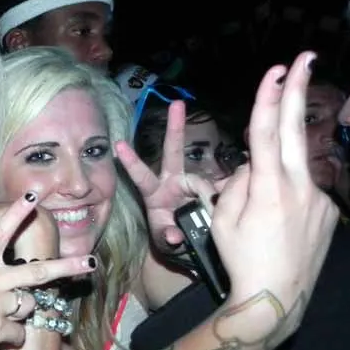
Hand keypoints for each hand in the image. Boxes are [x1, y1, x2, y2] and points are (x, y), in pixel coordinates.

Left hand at [115, 100, 217, 253]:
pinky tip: (231, 200)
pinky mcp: (212, 189)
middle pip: (173, 151)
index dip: (131, 162)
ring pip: (201, 182)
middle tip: (177, 103)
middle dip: (175, 127)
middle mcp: (173, 182)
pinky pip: (220, 189)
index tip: (118, 145)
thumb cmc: (171, 240)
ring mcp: (192, 184)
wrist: (194, 245)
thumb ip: (167, 238)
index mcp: (155, 194)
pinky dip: (226, 196)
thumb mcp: (166, 243)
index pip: (141, 176)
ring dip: (206, 197)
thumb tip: (174, 236)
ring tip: (208, 218)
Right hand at [211, 52, 338, 319]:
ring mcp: (318, 199)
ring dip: (278, 172)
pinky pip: (303, 192)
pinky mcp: (329, 212)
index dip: (269, 97)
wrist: (276, 299)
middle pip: (295, 128)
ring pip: (292, 169)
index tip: (276, 69)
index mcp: (267, 188)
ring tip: (264, 216)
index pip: (266, 131)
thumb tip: (253, 163)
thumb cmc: (240, 259)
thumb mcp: (222, 220)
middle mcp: (298, 187)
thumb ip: (238, 182)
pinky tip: (281, 228)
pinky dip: (289, 198)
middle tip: (304, 56)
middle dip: (298, 89)